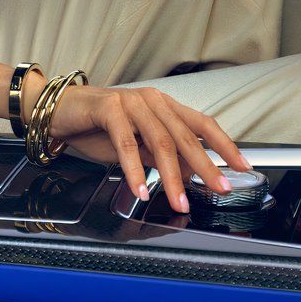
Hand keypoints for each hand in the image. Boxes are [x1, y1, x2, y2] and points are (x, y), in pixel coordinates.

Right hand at [51, 86, 251, 211]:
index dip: (224, 144)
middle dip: (205, 166)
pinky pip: (126, 143)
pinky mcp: (108, 108)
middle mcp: (152, 100)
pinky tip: (142, 188)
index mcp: (163, 106)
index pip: (202, 124)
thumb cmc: (96, 127)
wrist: (58, 112)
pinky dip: (135, 170)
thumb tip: (190, 174)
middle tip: (220, 188)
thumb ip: (161, 156)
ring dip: (171, 176)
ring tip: (179, 201)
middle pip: (185, 136)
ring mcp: (131, 102)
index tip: (242, 166)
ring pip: (159, 141)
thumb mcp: (136, 146)